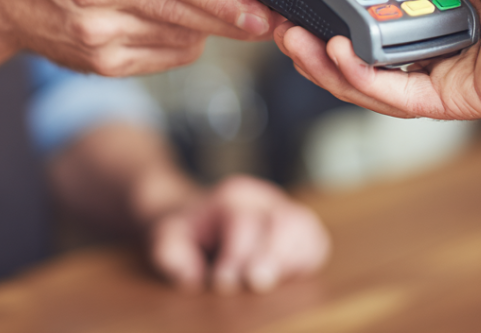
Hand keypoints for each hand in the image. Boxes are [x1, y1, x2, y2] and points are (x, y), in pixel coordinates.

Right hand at [0, 0, 274, 76]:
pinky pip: (166, 56)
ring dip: (210, 26)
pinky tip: (181, 20)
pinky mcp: (101, 63)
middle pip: (181, 11)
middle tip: (271, 15)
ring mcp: (96, 33)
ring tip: (227, 9)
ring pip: (180, 37)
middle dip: (232, 17)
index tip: (255, 4)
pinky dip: (185, 40)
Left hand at [147, 176, 330, 293]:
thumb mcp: (165, 235)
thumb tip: (191, 277)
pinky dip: (308, 258)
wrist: (195, 212)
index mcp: (231, 197)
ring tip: (277, 283)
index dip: (235, 255)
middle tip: (256, 283)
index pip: (242, 222)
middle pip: (280, 221)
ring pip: (304, 226)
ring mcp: (283, 210)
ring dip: (292, 258)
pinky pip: (315, 239)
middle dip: (270, 255)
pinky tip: (291, 277)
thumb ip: (170, 252)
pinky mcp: (297, 227)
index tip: (222, 283)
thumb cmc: (183, 229)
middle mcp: (262, 199)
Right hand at [274, 0, 480, 119]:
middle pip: (372, 34)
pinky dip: (363, 80)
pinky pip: (399, 95)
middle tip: (285, 20)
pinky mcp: (458, 96)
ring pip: (376, 72)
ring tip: (294, 40)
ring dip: (330, 60)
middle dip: (324, 30)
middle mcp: (451, 20)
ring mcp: (452, 61)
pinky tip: (335, 55)